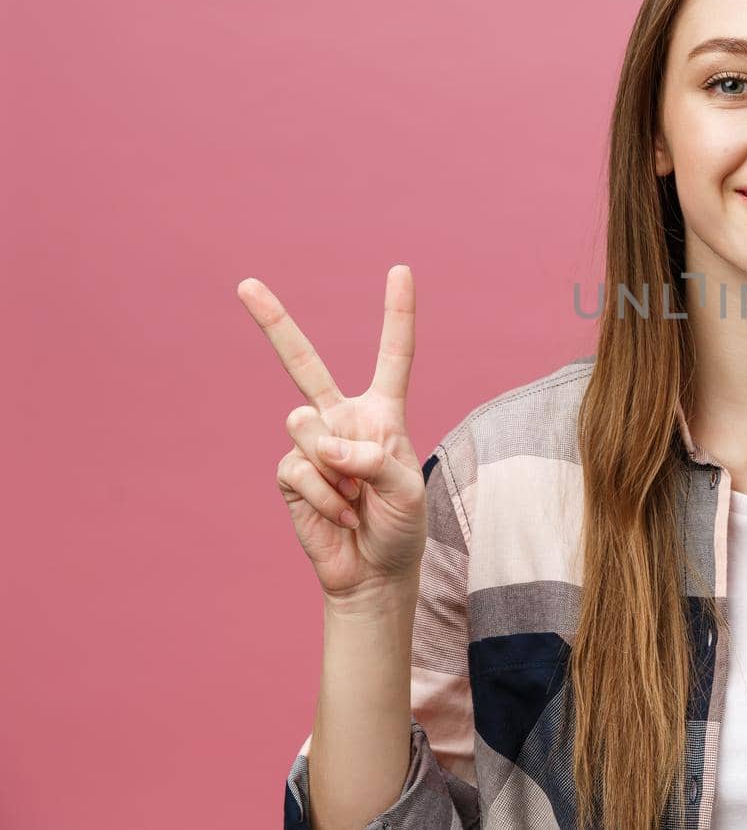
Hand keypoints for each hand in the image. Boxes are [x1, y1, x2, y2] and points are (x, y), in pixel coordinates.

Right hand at [237, 265, 428, 605]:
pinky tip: (339, 514)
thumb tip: (322, 441)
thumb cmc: (400, 527)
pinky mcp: (290, 473)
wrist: (372, 572)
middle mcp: (342, 419)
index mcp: (382, 413)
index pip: (393, 355)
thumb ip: (372, 459)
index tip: (400, 269)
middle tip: (245, 285)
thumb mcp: (406, 491)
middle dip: (273, 323)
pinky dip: (325, 495)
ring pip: (305, 425)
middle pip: (304, 364)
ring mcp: (311, 445)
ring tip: (356, 498)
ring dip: (336, 468)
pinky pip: (299, 467)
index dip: (398, 313)